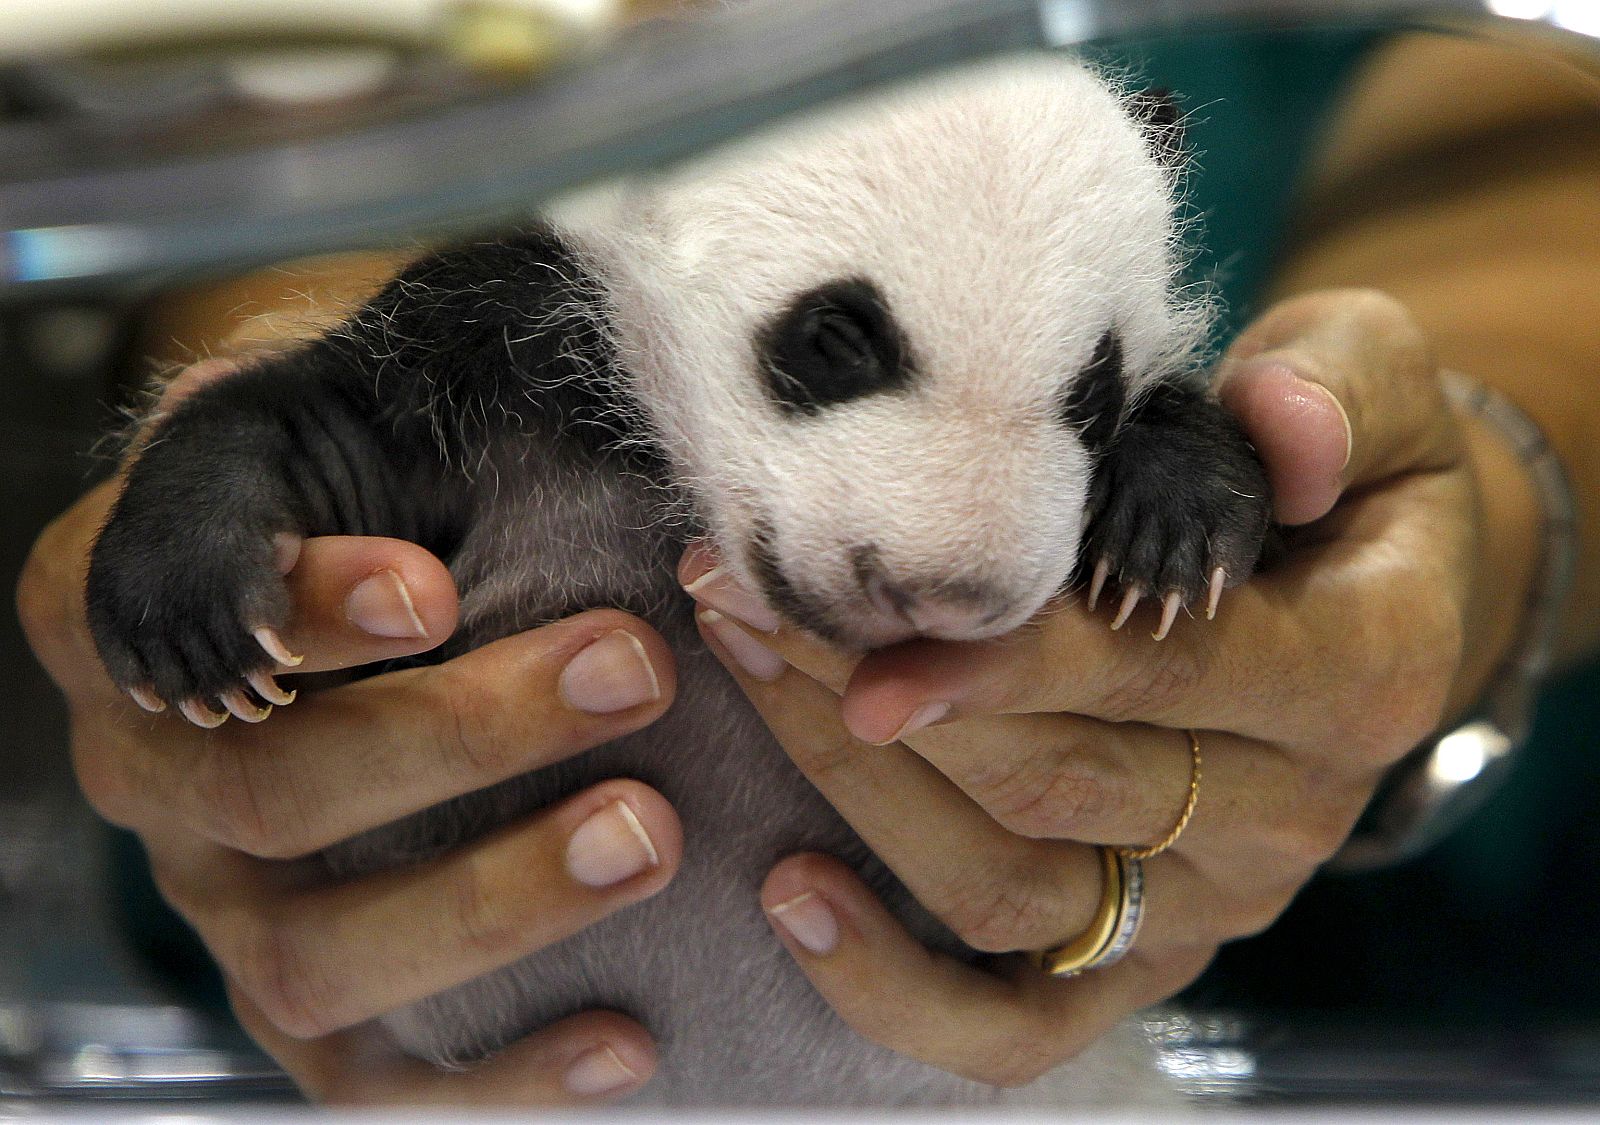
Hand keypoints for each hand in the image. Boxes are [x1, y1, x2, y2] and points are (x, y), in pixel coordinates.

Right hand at [18, 374, 683, 1104]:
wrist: (396, 591)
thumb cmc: (383, 485)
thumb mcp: (343, 423)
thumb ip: (352, 438)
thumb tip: (469, 477)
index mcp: (123, 608)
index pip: (167, 609)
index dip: (295, 610)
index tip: (437, 584)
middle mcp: (154, 769)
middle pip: (264, 787)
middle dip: (455, 738)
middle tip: (629, 671)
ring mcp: (223, 902)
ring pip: (311, 948)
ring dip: (490, 899)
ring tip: (649, 836)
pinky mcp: (309, 1008)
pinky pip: (372, 1075)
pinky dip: (497, 1078)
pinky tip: (626, 1042)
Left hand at [681, 289, 1538, 1084]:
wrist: (1379, 600)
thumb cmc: (1345, 476)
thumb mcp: (1379, 390)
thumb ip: (1338, 392)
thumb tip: (1282, 423)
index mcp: (1357, 676)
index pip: (1159, 676)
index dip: (1009, 659)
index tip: (869, 630)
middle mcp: (1288, 817)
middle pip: (1050, 784)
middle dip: (878, 692)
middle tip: (746, 592)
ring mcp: (1210, 904)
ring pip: (1006, 890)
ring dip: (852, 793)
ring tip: (743, 666)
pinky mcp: (1145, 958)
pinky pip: (1016, 1026)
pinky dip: (897, 990)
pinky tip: (793, 898)